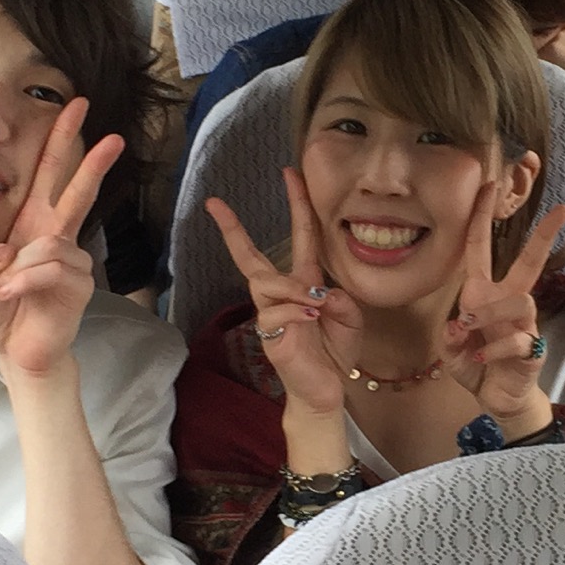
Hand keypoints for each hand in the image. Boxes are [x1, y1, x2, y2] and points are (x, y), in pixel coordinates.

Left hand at [0, 112, 122, 381]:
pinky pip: (50, 269)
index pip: (50, 175)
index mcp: (33, 225)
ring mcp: (72, 262)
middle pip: (78, 191)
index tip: (74, 106)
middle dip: (93, 162)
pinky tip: (10, 295)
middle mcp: (58, 238)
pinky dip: (23, 282)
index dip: (62, 140)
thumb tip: (6, 252)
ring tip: (3, 292)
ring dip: (18, 269)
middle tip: (115, 136)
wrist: (17, 354)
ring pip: (49, 244)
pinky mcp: (78, 286)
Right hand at [204, 173, 363, 422]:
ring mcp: (271, 315)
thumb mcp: (350, 318)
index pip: (300, 236)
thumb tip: (319, 292)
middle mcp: (282, 295)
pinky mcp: (269, 337)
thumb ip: (340, 298)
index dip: (296, 204)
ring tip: (317, 305)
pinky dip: (296, 312)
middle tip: (214, 204)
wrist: (327, 391)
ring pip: (266, 283)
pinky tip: (312, 320)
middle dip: (233, 230)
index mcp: (305, 283)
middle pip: (251, 258)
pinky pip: (275, 313)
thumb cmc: (336, 353)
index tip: (290, 173)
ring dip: (292, 287)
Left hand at [439, 188, 564, 423]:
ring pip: (520, 300)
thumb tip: (459, 327)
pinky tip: (481, 358)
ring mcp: (523, 324)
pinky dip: (494, 348)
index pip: (481, 249)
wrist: (496, 398)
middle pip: (529, 262)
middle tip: (562, 209)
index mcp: (483, 294)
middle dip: (543, 235)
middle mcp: (507, 302)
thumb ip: (449, 339)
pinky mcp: (531, 348)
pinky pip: (519, 339)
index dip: (482, 218)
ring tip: (468, 328)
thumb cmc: (476, 364)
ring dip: (491, 312)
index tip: (489, 186)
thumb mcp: (450, 351)